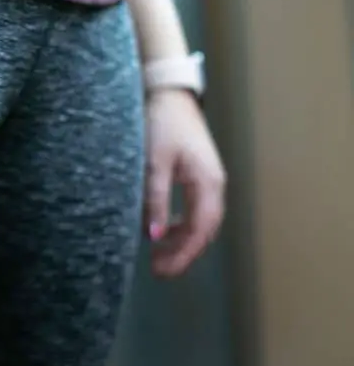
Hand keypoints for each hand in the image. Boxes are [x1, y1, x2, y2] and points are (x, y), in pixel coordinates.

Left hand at [144, 90, 225, 277]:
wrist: (168, 94)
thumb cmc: (160, 125)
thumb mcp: (153, 163)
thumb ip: (155, 199)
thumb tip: (154, 237)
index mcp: (207, 184)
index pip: (200, 230)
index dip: (183, 254)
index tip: (164, 271)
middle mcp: (213, 184)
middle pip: (204, 230)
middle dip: (183, 253)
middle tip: (160, 271)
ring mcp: (208, 179)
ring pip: (200, 221)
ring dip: (181, 240)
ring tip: (159, 256)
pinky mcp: (197, 174)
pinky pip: (194, 209)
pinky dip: (180, 224)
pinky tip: (163, 230)